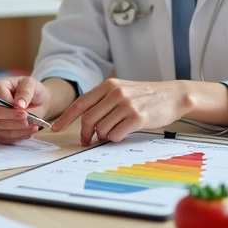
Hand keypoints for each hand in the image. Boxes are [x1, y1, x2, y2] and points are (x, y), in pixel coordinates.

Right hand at [0, 77, 49, 142]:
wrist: (37, 102)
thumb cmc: (32, 91)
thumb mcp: (32, 85)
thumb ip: (25, 92)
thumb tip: (19, 104)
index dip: (10, 110)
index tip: (25, 113)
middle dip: (13, 121)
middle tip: (28, 121)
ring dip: (17, 130)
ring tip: (32, 127)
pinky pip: (2, 137)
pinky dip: (16, 136)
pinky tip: (27, 132)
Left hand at [52, 79, 189, 145]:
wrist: (172, 96)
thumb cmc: (145, 96)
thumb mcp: (122, 91)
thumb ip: (103, 102)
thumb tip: (86, 123)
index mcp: (108, 86)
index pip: (80, 104)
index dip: (65, 118)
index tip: (55, 129)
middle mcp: (115, 93)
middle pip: (88, 119)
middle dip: (86, 134)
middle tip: (88, 140)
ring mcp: (127, 105)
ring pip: (102, 129)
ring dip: (105, 136)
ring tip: (115, 131)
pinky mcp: (137, 118)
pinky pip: (116, 135)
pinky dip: (116, 138)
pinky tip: (124, 132)